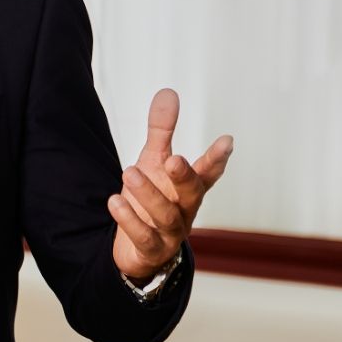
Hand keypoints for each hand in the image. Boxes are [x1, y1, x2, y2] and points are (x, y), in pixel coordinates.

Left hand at [108, 89, 233, 279]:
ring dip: (148, 194)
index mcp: (189, 188)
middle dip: (184, 176)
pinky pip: (143, 237)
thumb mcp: (154, 162)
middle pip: (192, 194)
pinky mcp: (151, 250)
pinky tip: (114, 201)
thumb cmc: (153, 199)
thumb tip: (168, 92)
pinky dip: (129, 220)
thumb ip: (161, 131)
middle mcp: (185, 210)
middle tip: (173, 159)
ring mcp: (170, 233)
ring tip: (129, 172)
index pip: (208, 172)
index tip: (227, 140)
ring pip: (165, 215)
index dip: (217, 158)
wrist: (140, 250)